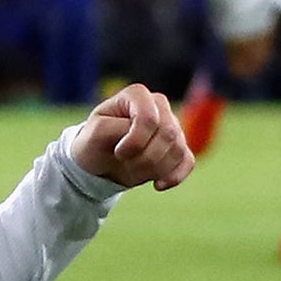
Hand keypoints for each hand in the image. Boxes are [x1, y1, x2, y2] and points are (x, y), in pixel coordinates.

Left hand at [70, 83, 193, 192]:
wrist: (99, 161)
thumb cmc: (95, 142)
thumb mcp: (93, 134)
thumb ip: (114, 127)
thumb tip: (141, 131)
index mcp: (136, 95)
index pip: (149, 118)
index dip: (135, 142)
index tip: (118, 153)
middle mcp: (159, 105)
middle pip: (168, 134)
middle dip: (145, 157)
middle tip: (124, 162)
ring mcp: (172, 125)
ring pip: (178, 150)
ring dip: (154, 169)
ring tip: (133, 170)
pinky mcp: (179, 147)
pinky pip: (188, 162)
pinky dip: (173, 177)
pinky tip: (157, 185)